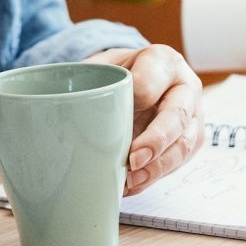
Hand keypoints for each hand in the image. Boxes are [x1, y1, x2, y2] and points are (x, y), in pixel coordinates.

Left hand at [89, 44, 205, 194]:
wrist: (136, 82)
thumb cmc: (117, 76)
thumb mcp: (100, 68)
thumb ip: (84, 82)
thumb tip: (53, 106)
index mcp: (162, 61)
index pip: (153, 78)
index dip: (136, 97)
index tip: (116, 115)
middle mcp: (185, 86)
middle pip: (177, 115)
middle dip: (156, 140)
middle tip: (133, 159)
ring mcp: (192, 115)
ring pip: (184, 144)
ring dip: (157, 166)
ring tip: (131, 179)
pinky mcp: (191, 140)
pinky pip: (179, 162)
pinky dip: (155, 176)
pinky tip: (133, 184)